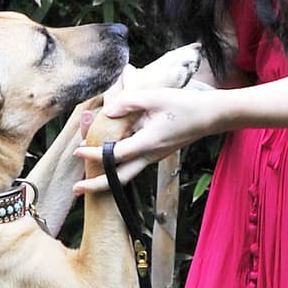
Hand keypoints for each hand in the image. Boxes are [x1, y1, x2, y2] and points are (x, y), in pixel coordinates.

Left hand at [73, 82, 222, 192]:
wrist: (211, 116)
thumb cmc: (185, 105)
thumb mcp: (155, 97)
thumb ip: (128, 102)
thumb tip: (107, 111)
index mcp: (148, 143)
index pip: (116, 154)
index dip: (95, 154)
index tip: (77, 151)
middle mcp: (150, 156)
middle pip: (119, 179)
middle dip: (96, 186)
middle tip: (76, 189)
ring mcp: (154, 157)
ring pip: (126, 174)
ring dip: (105, 176)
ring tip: (85, 176)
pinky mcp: (156, 153)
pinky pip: (133, 163)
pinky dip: (117, 164)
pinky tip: (106, 157)